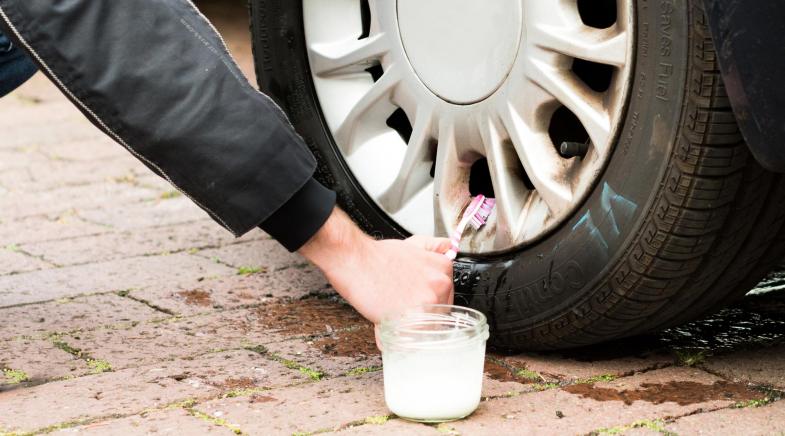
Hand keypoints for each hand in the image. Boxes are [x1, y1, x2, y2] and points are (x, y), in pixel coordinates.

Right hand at [299, 208, 453, 324]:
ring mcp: (429, 302)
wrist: (355, 260)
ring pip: (428, 328)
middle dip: (420, 317)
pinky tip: (389, 325)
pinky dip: (400, 339)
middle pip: (439, 314)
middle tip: (400, 308)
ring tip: (393, 315)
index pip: (447, 297)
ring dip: (411, 329)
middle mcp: (440, 284)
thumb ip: (432, 247)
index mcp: (443, 268)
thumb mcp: (412, 244)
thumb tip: (446, 245)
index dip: (429, 304)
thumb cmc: (377, 256)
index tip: (417, 304)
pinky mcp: (415, 318)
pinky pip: (414, 339)